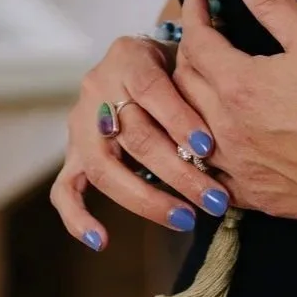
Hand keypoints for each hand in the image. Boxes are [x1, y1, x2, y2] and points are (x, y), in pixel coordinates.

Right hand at [50, 32, 232, 250]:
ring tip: (186, 219)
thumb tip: (233, 121)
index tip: (208, 146)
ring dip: (147, 200)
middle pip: (135, 137)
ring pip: (105, 169)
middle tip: (214, 198)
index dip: (179, 118)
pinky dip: (78, 218)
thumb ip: (199, 78)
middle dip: (179, 172)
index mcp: (127, 57)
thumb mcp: (184, 55)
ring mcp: (79, 124)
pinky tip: (103, 241)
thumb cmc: (171, 61)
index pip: (153, 91)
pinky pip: (64, 189)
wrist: (136, 57)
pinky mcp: (72, 153)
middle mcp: (97, 89)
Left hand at [173, 0, 296, 226]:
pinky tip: (210, 142)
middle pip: (183, 83)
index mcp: (237, 84)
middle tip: (202, 33)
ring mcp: (234, 167)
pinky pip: (207, 172)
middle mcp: (224, 128)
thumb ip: (273, 1)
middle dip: (188, 51)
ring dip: (186, 101)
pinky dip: (199, 150)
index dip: (195, 14)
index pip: (197, 41)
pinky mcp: (250, 196)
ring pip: (186, 130)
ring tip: (201, 82)